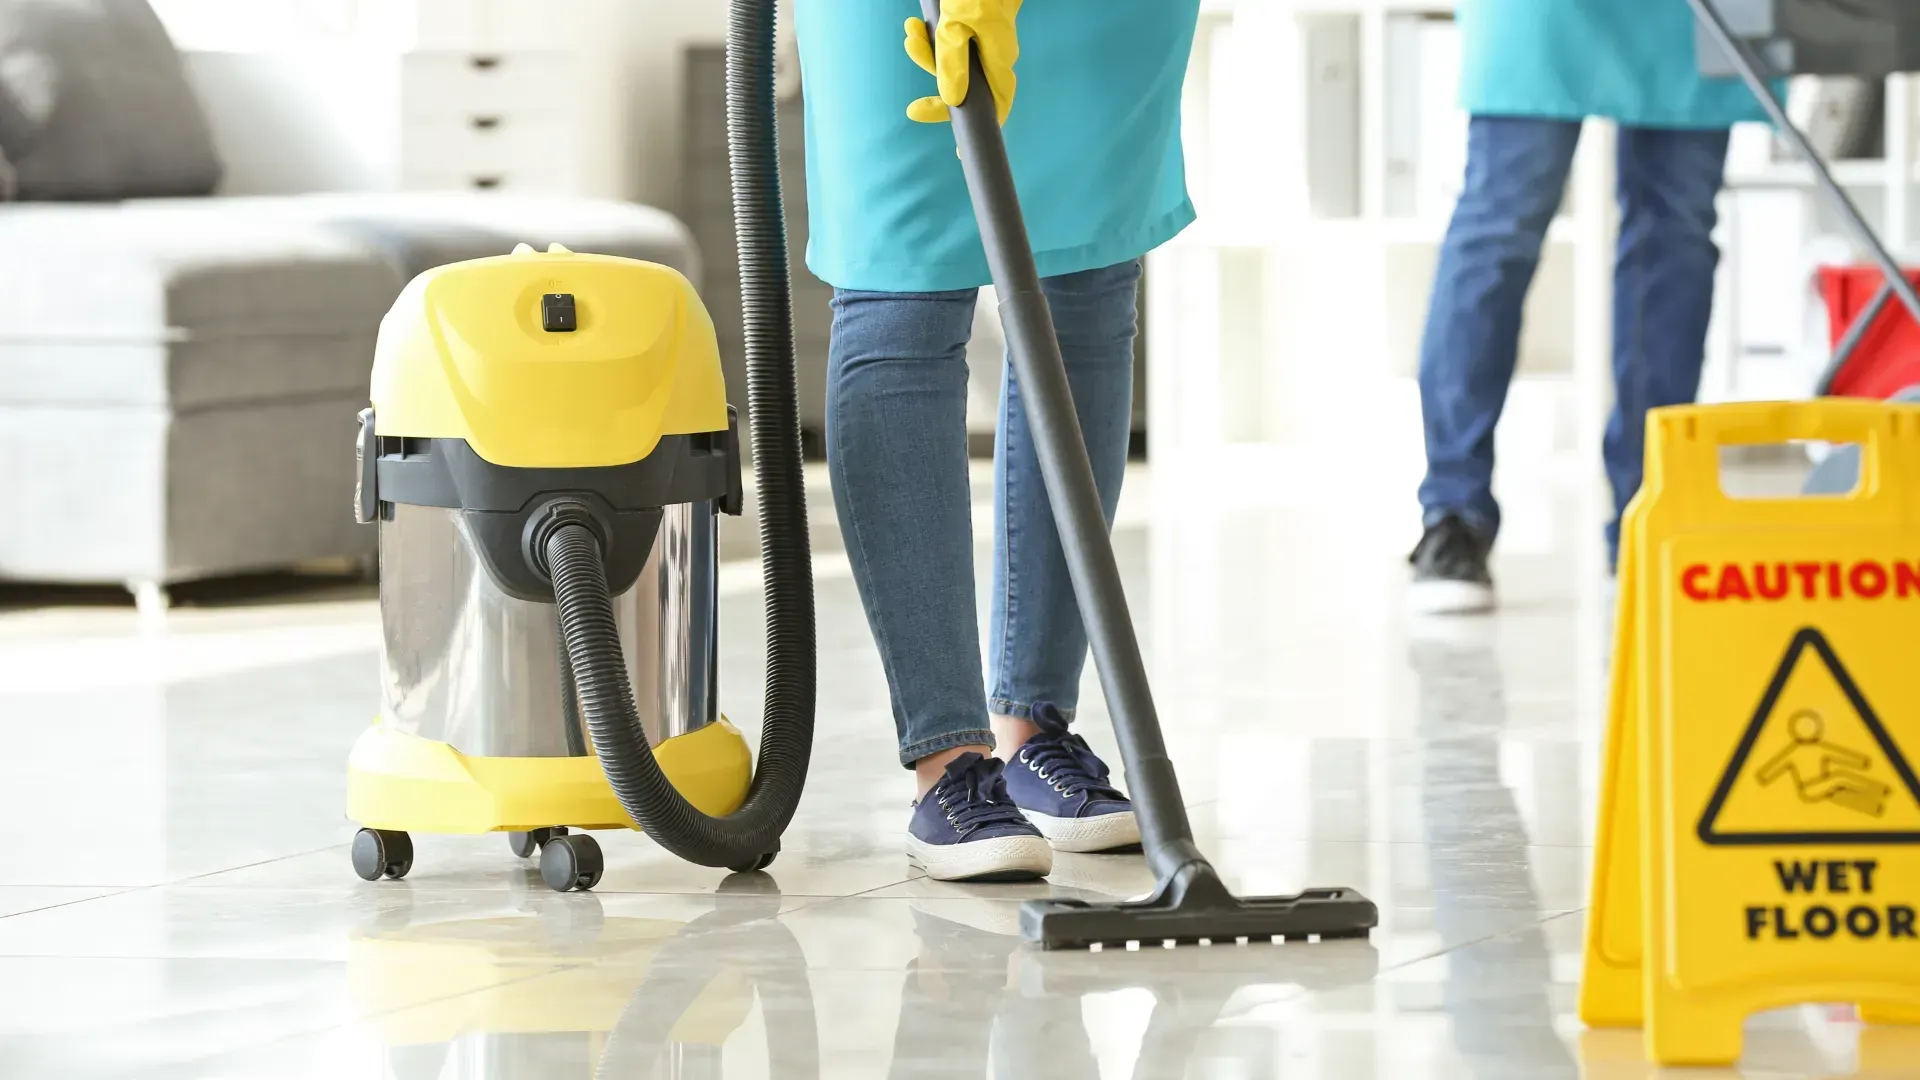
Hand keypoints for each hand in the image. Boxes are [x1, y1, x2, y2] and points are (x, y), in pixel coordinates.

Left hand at [903, 0, 1019, 125]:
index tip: (955, 146)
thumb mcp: (956, 25)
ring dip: (928, 49)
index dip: (974, 125)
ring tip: (911, 31)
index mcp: (998, 61)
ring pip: (953, 58)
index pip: (992, 106)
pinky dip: (933, 35)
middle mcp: (995, 56)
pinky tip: (918, 25)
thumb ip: (952, 62)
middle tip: (911, 59)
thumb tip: (952, 100)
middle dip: (933, 71)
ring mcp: (987, 43)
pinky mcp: (977, 27)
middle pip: (963, 82)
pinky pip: (953, 40)